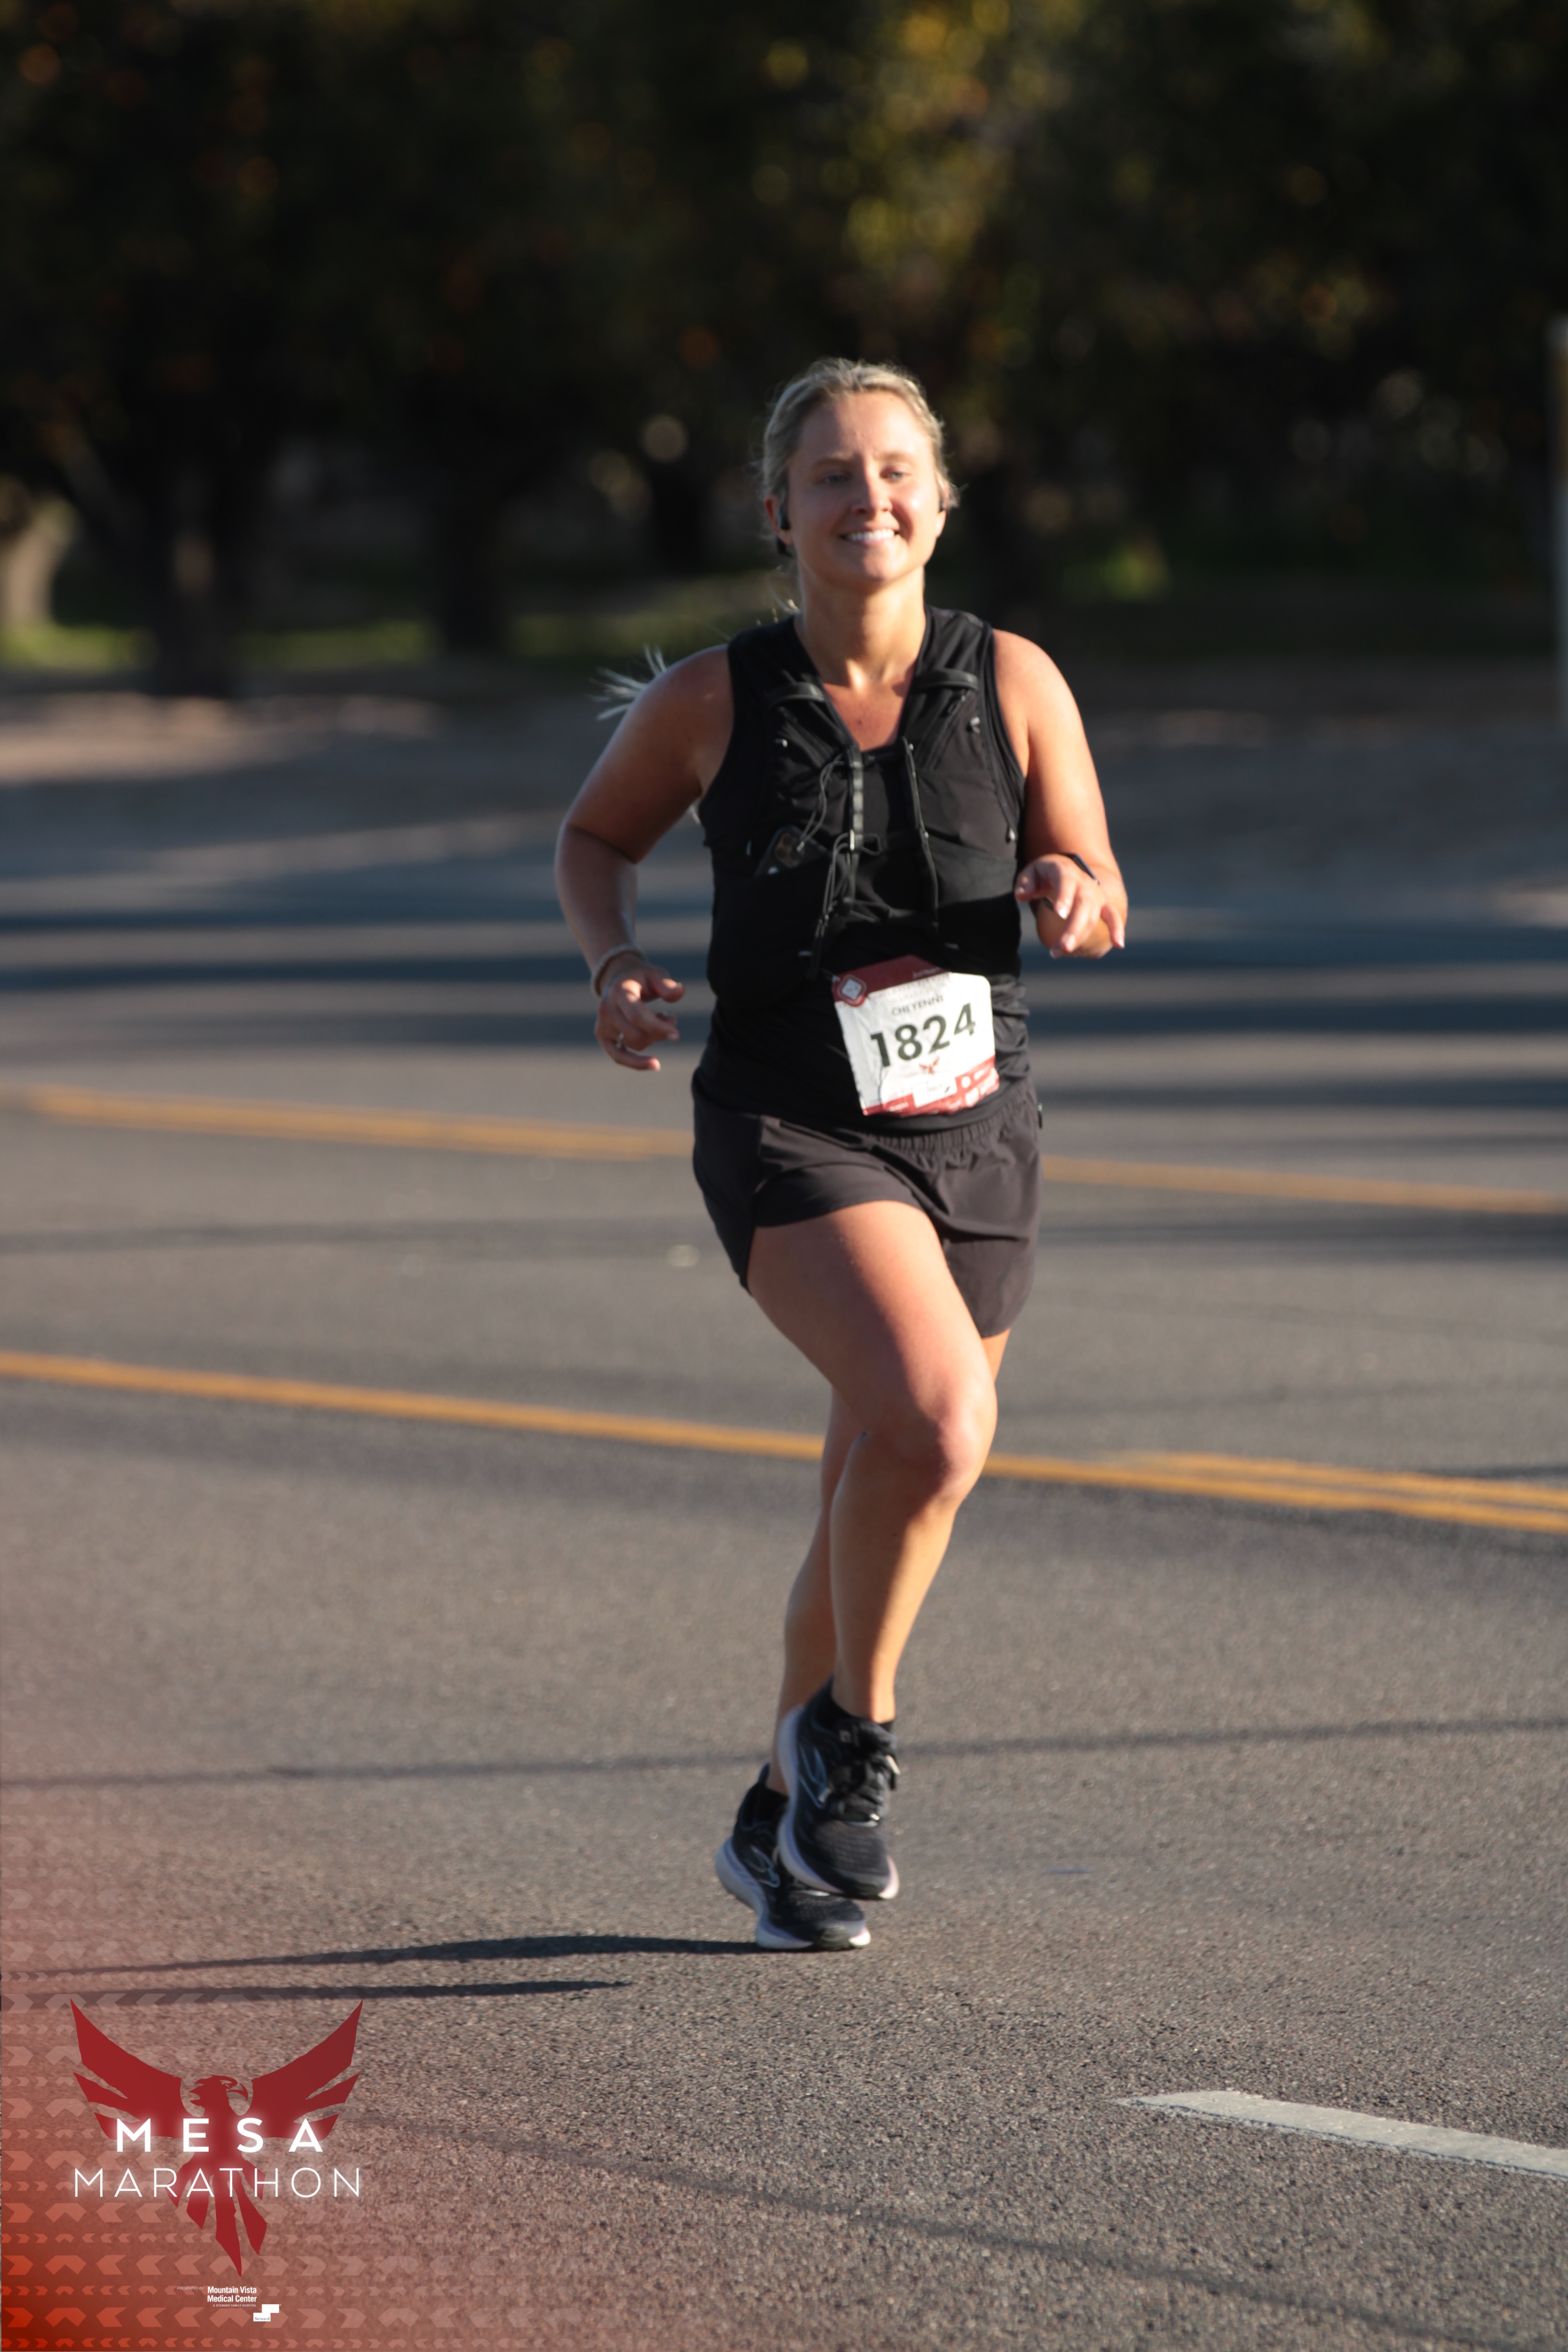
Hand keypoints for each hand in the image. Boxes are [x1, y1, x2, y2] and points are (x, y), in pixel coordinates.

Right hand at [595, 953, 683, 1069]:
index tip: (675, 1035)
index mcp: (619, 991)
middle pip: (636, 1034)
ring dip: (653, 1038)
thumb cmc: (641, 977)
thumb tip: (678, 992)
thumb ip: (667, 984)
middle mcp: (606, 1008)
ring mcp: (602, 1023)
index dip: (657, 1028)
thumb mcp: (656, 974)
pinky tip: (655, 1065)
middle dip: (659, 1032)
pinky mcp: (602, 1035)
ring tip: (661, 1020)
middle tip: (671, 1018)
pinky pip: (618, 1056)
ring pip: (634, 1044)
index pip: (637, 1016)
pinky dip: (636, 1063)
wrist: (618, 978)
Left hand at [1014, 856, 1125, 958]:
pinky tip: (1118, 945)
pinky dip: (1117, 929)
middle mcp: (1084, 882)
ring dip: (1079, 938)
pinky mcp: (1103, 905)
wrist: (1067, 869)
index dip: (1064, 897)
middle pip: (1083, 905)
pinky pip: (1113, 916)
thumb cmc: (1045, 875)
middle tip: (1062, 947)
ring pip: (1092, 917)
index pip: (1066, 882)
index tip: (1059, 914)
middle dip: (1074, 928)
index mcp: (1065, 871)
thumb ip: (1025, 882)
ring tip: (1057, 953)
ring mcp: (1095, 894)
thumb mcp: (1032, 873)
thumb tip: (1022, 896)